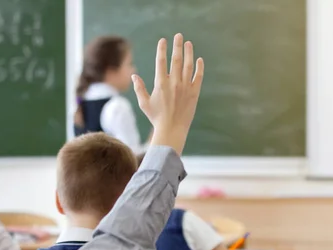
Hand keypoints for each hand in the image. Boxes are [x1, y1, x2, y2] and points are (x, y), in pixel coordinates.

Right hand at [132, 33, 203, 154]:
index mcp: (160, 84)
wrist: (171, 130)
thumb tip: (133, 75)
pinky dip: (199, 68)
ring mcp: (185, 88)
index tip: (163, 40)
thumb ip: (139, 88)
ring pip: (188, 66)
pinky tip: (199, 60)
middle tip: (179, 36)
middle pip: (176, 59)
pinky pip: (198, 77)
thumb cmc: (156, 118)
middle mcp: (174, 83)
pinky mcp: (194, 93)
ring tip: (188, 43)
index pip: (161, 61)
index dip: (162, 49)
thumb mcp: (144, 103)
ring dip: (189, 53)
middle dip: (177, 46)